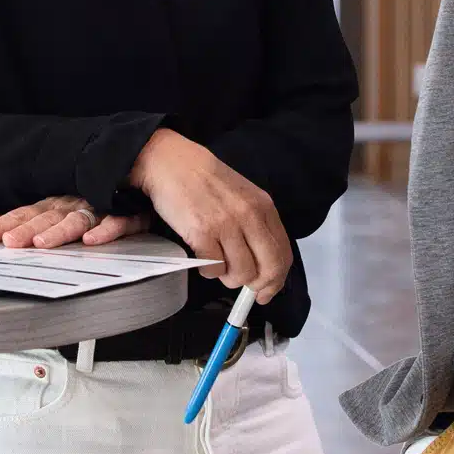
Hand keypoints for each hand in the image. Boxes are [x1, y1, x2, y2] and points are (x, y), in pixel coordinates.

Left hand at [0, 196, 149, 248]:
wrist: (143, 178)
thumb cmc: (93, 200)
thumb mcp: (55, 211)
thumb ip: (18, 219)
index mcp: (55, 203)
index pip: (23, 213)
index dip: (0, 222)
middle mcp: (72, 203)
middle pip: (44, 217)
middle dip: (23, 229)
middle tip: (6, 243)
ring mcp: (99, 207)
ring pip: (77, 219)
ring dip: (58, 232)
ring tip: (41, 244)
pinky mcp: (128, 213)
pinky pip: (117, 221)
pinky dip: (106, 229)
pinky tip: (92, 240)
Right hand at [129, 128, 291, 303]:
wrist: (170, 162)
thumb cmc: (204, 179)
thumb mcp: (242, 195)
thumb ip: (256, 224)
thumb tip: (262, 263)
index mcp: (263, 206)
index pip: (283, 254)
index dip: (277, 279)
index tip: (267, 291)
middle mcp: (249, 215)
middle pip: (267, 268)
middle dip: (257, 285)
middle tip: (245, 288)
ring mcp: (226, 224)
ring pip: (241, 274)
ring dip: (229, 277)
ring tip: (218, 263)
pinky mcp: (202, 233)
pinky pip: (213, 269)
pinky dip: (208, 271)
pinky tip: (203, 257)